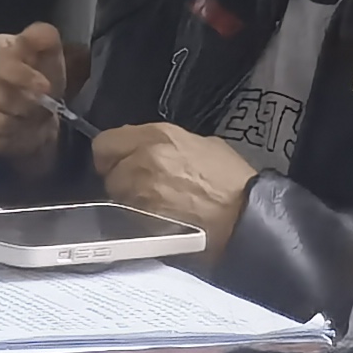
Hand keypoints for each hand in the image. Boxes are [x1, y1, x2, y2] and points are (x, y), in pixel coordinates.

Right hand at [0, 20, 71, 164]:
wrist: (24, 110)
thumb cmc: (32, 77)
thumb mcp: (44, 53)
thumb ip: (43, 38)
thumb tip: (40, 35)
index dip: (17, 73)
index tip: (43, 87)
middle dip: (23, 104)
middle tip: (39, 107)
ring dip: (15, 125)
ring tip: (26, 119)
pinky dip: (2, 141)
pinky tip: (10, 133)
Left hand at [91, 121, 260, 250]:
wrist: (245, 217)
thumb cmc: (232, 181)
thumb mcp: (203, 145)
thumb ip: (168, 144)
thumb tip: (150, 148)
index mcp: (159, 135)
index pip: (106, 141)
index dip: (111, 153)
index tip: (118, 161)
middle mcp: (144, 158)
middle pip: (107, 168)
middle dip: (117, 176)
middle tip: (134, 184)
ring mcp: (142, 189)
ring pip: (116, 193)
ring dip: (127, 198)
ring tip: (152, 202)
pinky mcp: (145, 217)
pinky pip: (128, 214)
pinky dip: (138, 216)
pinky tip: (158, 216)